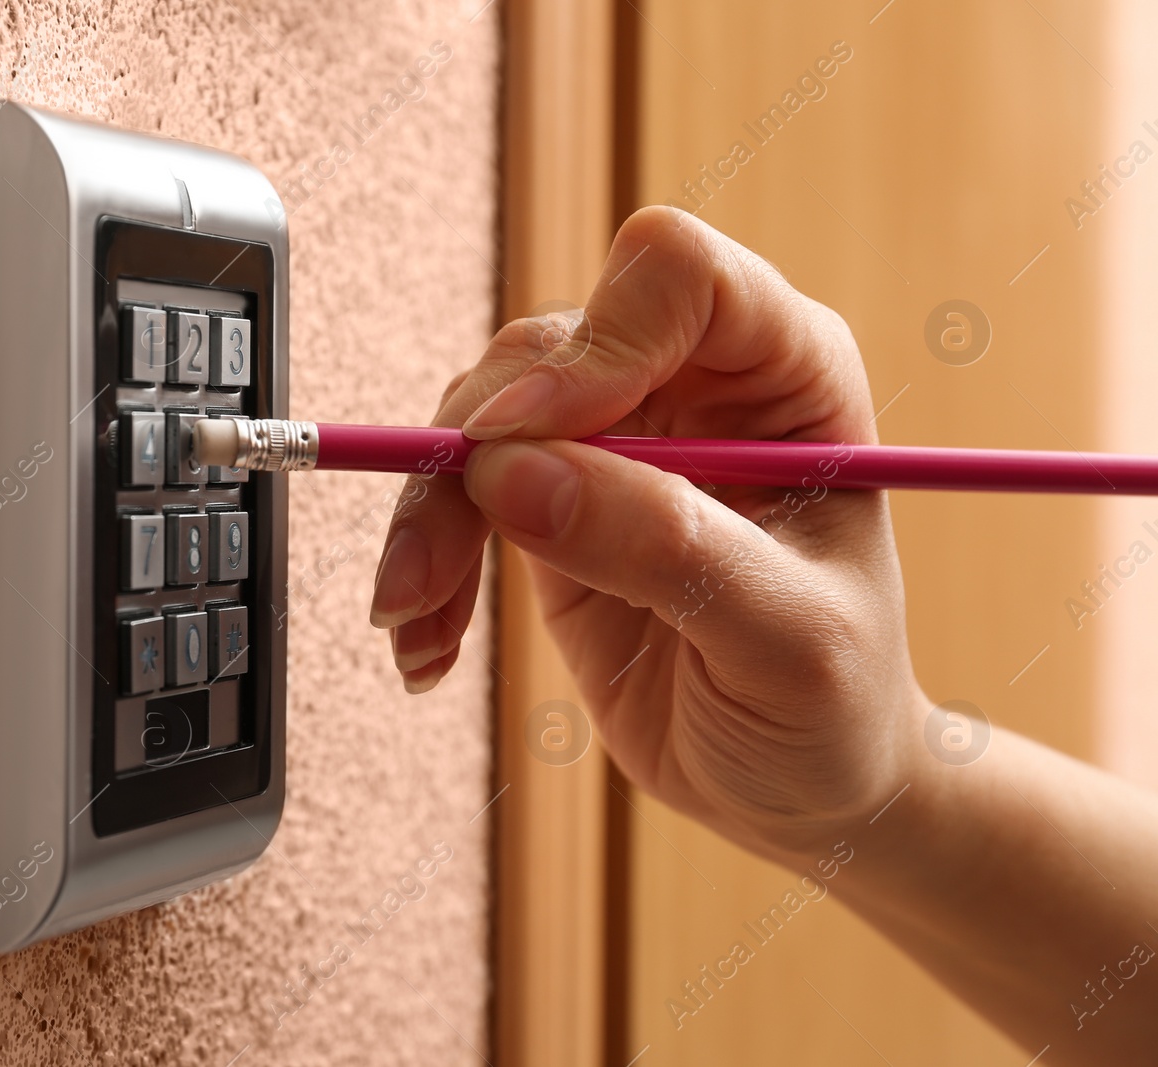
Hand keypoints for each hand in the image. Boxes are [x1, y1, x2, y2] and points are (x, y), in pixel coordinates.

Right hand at [369, 206, 924, 859]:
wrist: (797, 783)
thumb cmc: (832, 705)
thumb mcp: (782, 641)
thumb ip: (664, 547)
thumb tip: (508, 469)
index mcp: (786, 374)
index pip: (676, 278)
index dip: (594, 345)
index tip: (523, 443)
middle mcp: (692, 383)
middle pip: (545, 349)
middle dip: (472, 453)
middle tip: (429, 576)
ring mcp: (615, 440)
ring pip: (479, 416)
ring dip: (427, 516)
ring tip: (413, 622)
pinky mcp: (553, 501)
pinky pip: (458, 492)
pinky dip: (427, 559)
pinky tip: (428, 645)